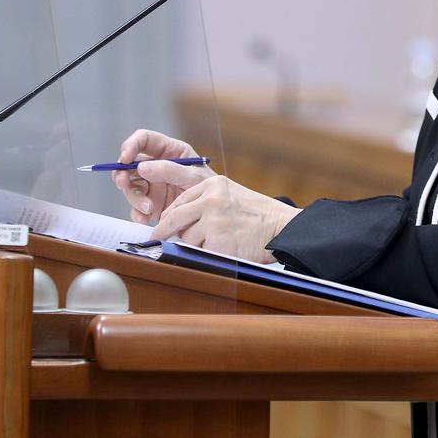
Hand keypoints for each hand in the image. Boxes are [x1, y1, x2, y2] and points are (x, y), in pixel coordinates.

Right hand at [112, 129, 215, 223]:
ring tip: (148, 208)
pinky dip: (138, 213)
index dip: (130, 146)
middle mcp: (156, 166)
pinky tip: (145, 219)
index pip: (143, 140)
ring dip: (134, 198)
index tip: (124, 159)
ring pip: (130, 187)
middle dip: (122, 174)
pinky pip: (136, 207)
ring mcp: (152, 185)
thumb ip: (170, 170)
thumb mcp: (194, 176)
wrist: (215, 214)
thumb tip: (141, 167)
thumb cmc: (210, 188)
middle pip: (129, 164)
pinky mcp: (150, 204)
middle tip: (123, 184)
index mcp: (168, 151)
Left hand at [144, 161, 300, 263]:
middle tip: (155, 238)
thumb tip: (175, 220)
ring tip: (219, 241)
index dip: (168, 213)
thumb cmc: (258, 215)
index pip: (180, 198)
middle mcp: (212, 198)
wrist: (282, 227)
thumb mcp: (231, 196)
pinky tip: (225, 248)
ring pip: (187, 237)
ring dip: (195, 244)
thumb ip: (205, 202)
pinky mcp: (218, 240)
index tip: (159, 222)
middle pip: (174, 217)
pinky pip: (200, 252)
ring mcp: (214, 219)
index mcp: (214, 184)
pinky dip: (207, 254)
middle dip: (163, 230)